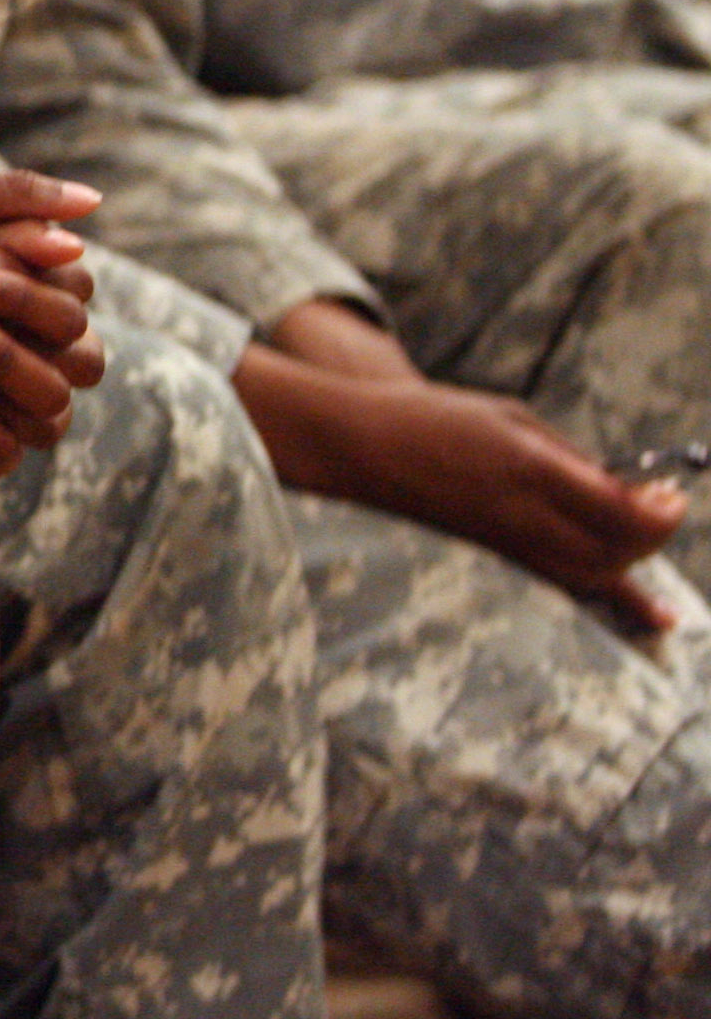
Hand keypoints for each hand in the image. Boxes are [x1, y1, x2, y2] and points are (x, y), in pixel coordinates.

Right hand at [235, 345, 687, 631]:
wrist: (359, 447)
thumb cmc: (432, 418)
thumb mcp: (510, 417)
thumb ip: (568, 455)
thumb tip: (621, 487)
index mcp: (530, 468)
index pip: (621, 510)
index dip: (661, 510)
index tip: (671, 493)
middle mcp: (524, 514)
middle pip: (617, 549)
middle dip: (654, 534)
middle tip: (664, 506)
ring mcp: (508, 540)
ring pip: (596, 574)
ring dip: (635, 564)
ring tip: (649, 543)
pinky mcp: (495, 555)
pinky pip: (567, 583)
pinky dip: (616, 596)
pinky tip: (651, 614)